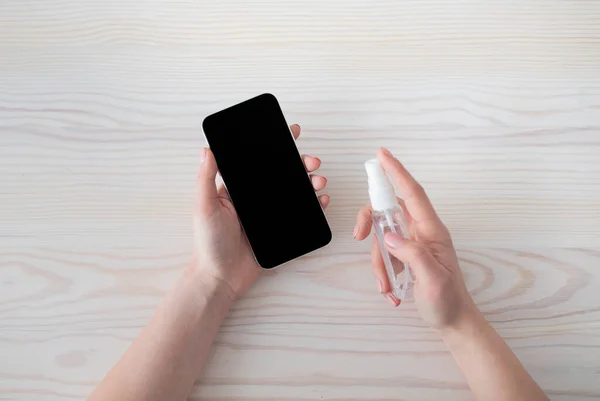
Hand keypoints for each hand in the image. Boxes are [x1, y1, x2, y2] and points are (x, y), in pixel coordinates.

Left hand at [192, 124, 329, 300]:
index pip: (259, 160)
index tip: (291, 132)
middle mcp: (255, 197)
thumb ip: (206, 178)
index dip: (275, 145)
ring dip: (310, 181)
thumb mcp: (205, 206)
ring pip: (295, 190)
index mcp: (238, 188)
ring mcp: (269, 213)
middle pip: (283, 173)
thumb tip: (207, 149)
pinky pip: (300, 213)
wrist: (221, 277)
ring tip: (319, 180)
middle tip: (312, 160)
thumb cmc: (208, 242)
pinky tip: (321, 200)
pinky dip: (314, 205)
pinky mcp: (279, 229)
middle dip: (300, 163)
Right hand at [354, 148, 476, 330]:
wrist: (453, 321)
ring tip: (387, 288)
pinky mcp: (405, 256)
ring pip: (381, 237)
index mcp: (432, 230)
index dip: (397, 172)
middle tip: (358, 236)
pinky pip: (384, 254)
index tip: (382, 154)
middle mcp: (421, 231)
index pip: (413, 193)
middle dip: (369, 223)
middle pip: (387, 211)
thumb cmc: (448, 300)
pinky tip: (392, 292)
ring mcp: (412, 243)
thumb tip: (388, 236)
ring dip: (378, 263)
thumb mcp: (432, 279)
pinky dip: (382, 273)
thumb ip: (413, 254)